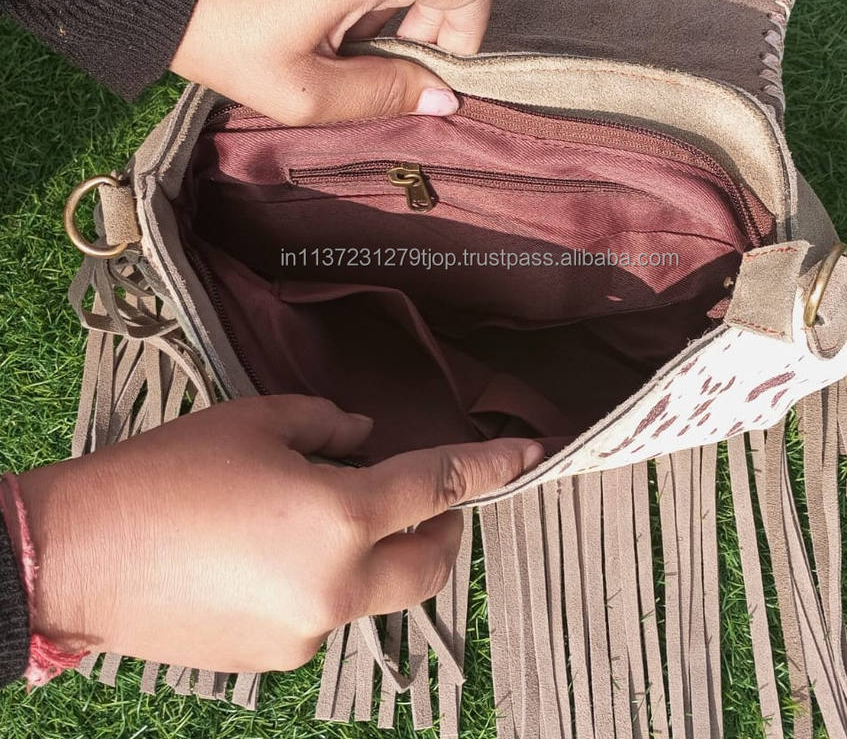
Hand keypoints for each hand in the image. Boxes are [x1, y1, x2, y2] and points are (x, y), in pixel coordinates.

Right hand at [16, 395, 541, 672]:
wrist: (80, 556)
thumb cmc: (168, 475)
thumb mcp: (259, 420)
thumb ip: (329, 425)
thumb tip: (367, 439)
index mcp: (342, 516)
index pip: (441, 483)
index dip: (494, 466)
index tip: (533, 454)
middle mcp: (339, 585)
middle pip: (432, 562)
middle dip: (444, 527)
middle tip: (421, 494)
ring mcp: (310, 630)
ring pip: (379, 591)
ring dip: (377, 555)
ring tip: (321, 517)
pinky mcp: (277, 657)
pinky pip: (329, 613)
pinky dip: (327, 580)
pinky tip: (271, 555)